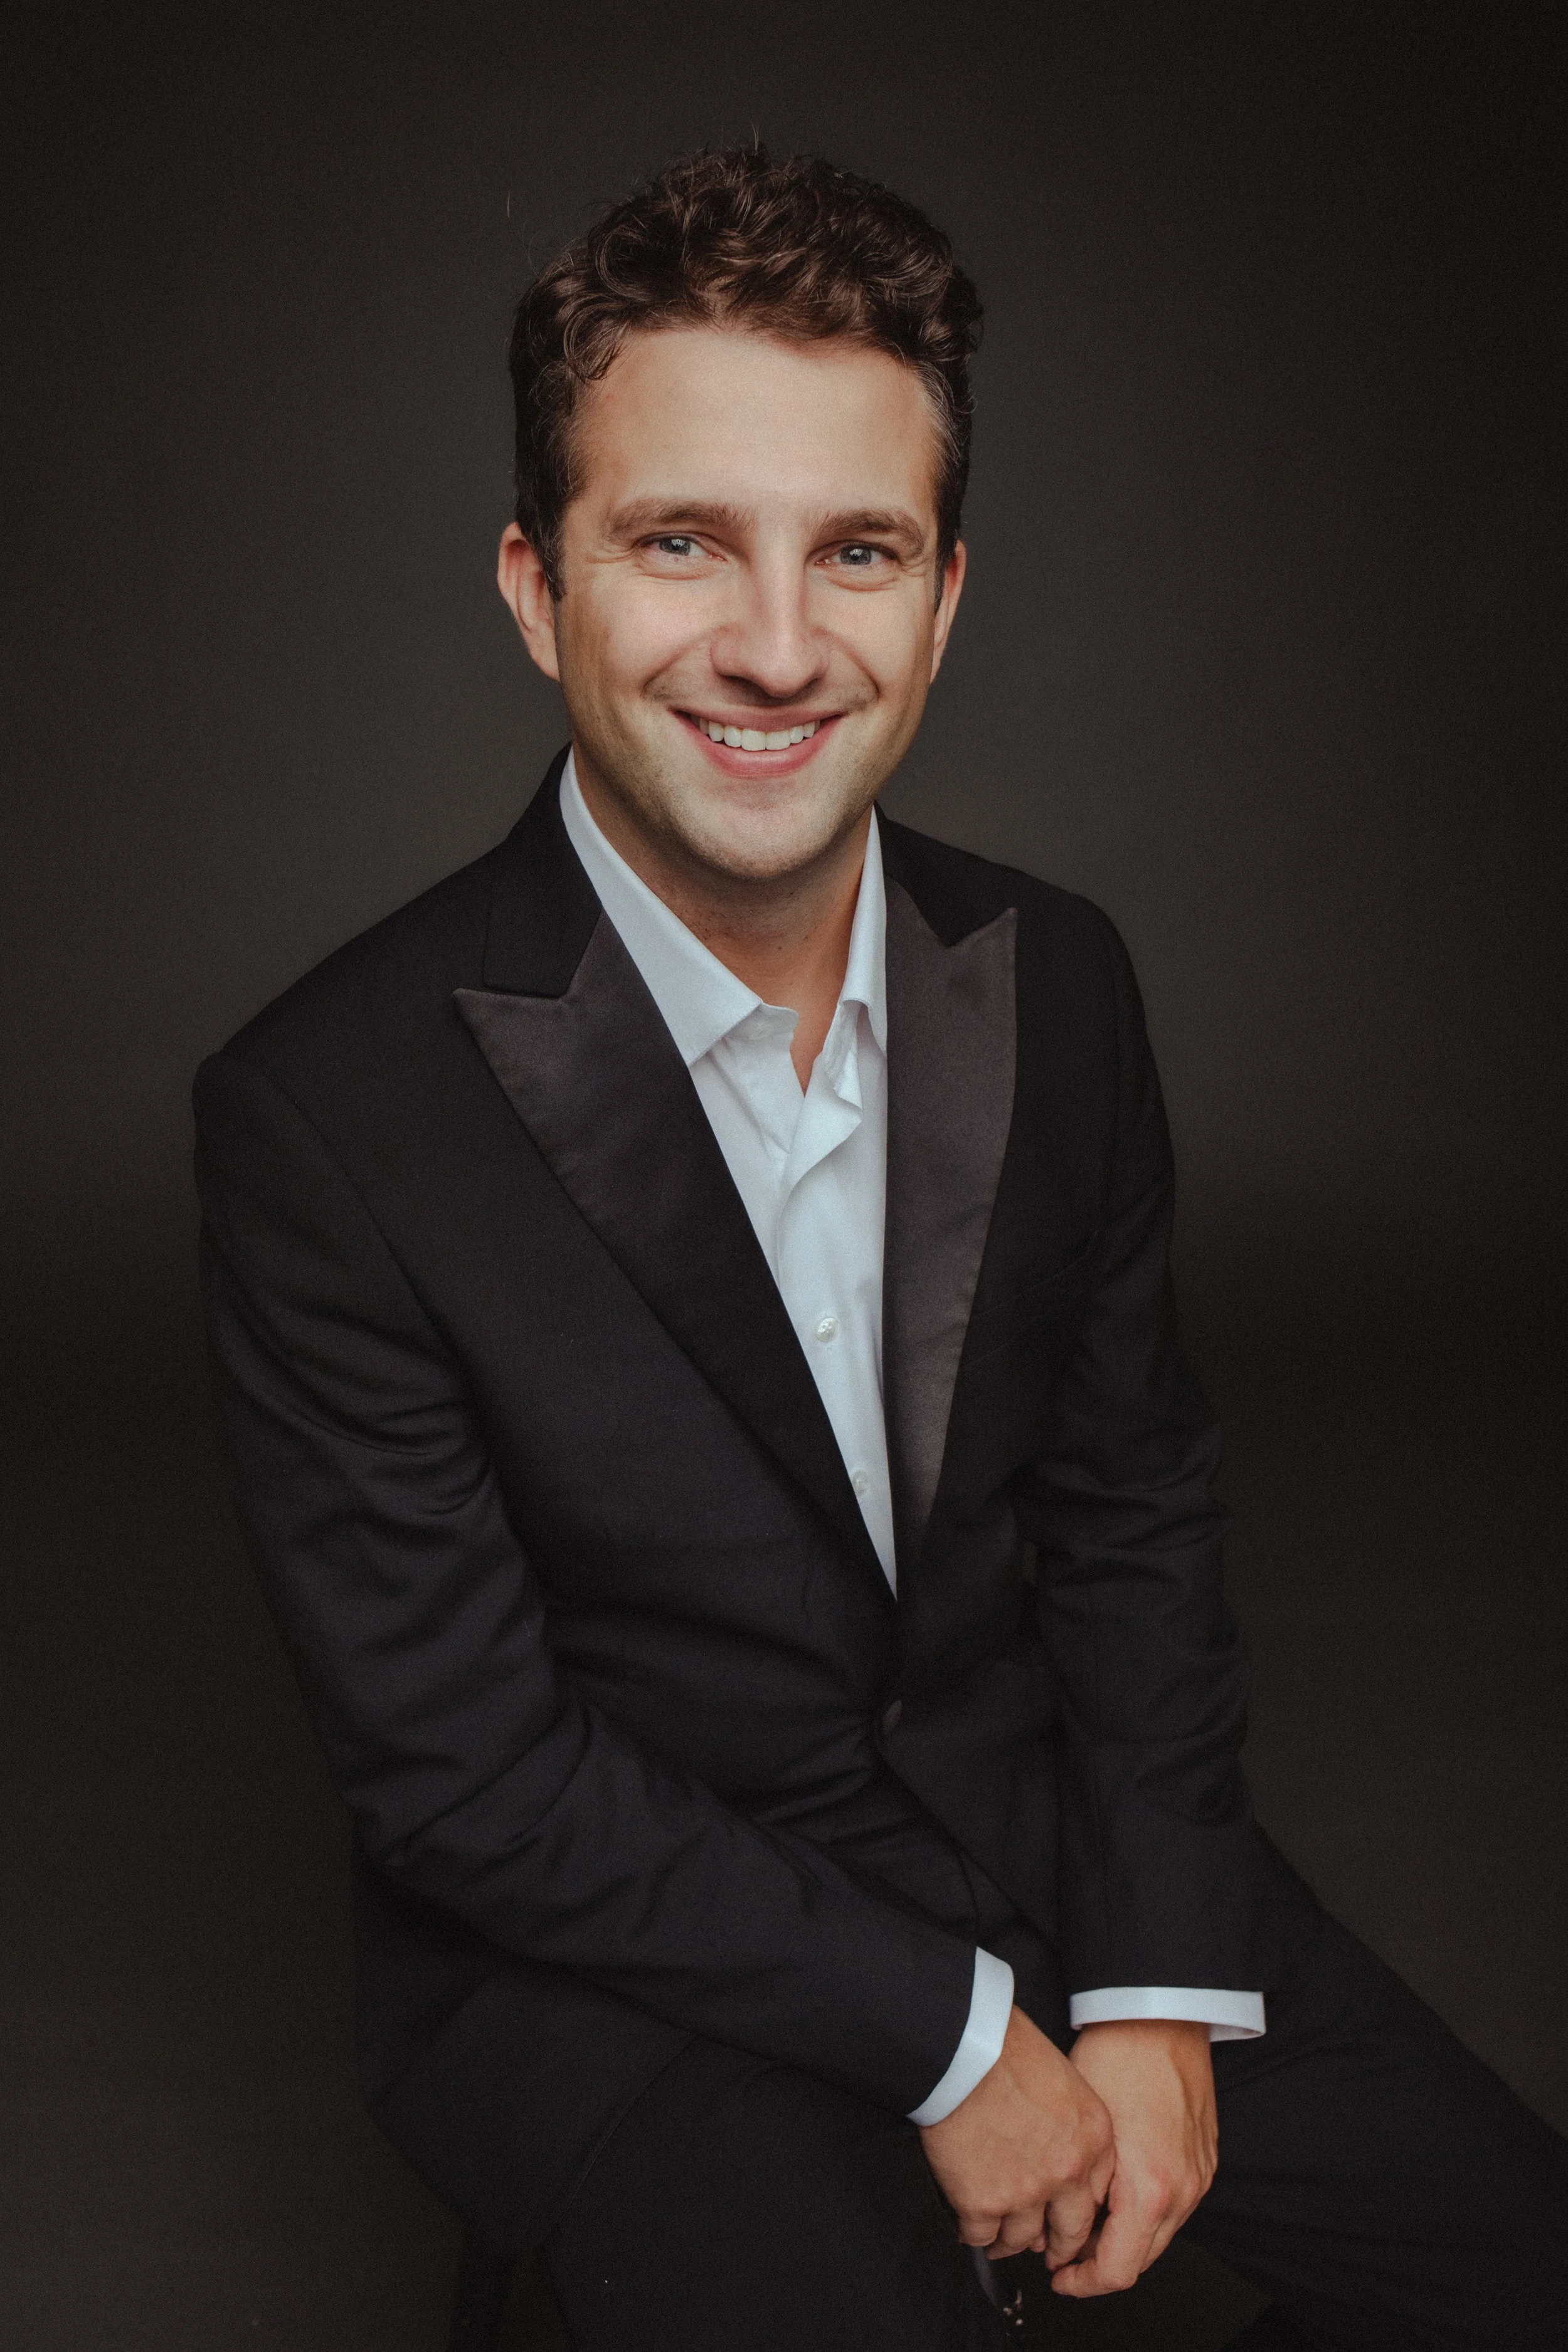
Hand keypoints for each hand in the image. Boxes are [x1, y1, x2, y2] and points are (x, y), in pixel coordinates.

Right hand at [918, 2005, 1115, 2264]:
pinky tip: (968, 2226)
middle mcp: (1067, 2172)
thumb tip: (1055, 2145)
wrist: (962, 2048)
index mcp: (1093, 2138)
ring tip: (998, 2237)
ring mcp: (1026, 2193)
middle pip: (1069, 2231)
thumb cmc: (1005, 2047)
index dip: (1079, 2211)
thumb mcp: (1063, 2077)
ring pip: (1022, 2239)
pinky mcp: (983, 2203)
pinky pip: (980, 2236)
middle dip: (1056, 2244)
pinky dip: (973, 2234)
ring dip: (1009, 2241)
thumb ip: (1070, 2121)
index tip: (1068, 2218)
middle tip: (1045, 2249)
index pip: (1097, 2196)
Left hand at [1050, 2018, 1216, 2296]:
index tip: (1058, 2274)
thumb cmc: (1117, 2056)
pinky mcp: (1204, 2160)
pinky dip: (1145, 2210)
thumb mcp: (1082, 2133)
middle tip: (1061, 2245)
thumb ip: (1076, 2191)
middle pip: (1139, 2259)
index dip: (1080, 2282)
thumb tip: (1058, 2227)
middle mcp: (1182, 2190)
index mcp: (1150, 2189)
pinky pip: (1174, 2205)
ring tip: (1084, 2213)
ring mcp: (1198, 2176)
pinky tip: (1116, 2188)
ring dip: (1122, 2235)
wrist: (1160, 2014)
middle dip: (1097, 2260)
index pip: (1116, 2272)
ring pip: (1157, 2235)